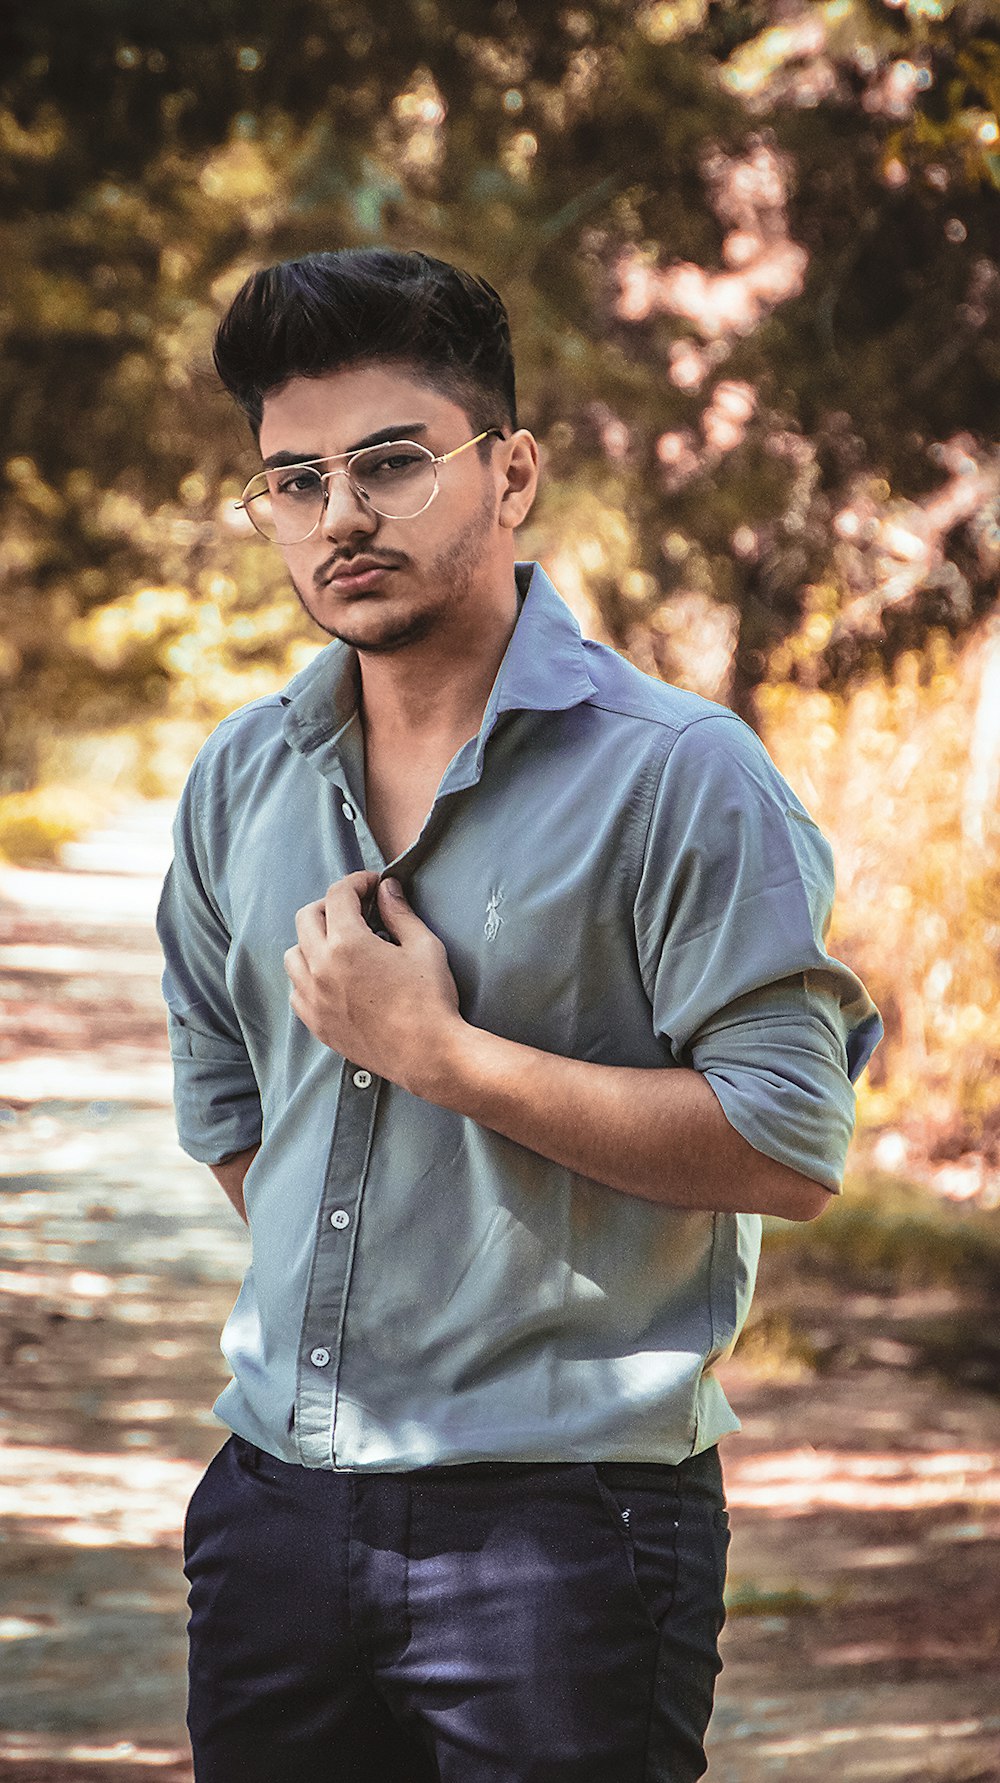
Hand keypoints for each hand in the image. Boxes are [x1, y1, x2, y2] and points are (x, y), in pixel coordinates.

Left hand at [283, 871, 463, 1097]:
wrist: (428, 1054)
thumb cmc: (430, 1001)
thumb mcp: (424, 946)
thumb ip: (400, 912)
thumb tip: (386, 890)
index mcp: (348, 944)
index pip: (338, 894)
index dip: (357, 881)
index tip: (371, 885)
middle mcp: (321, 968)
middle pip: (307, 917)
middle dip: (331, 905)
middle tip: (356, 910)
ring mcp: (314, 998)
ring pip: (294, 954)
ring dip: (313, 941)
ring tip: (340, 944)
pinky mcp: (316, 1023)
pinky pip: (296, 990)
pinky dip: (308, 977)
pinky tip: (332, 978)